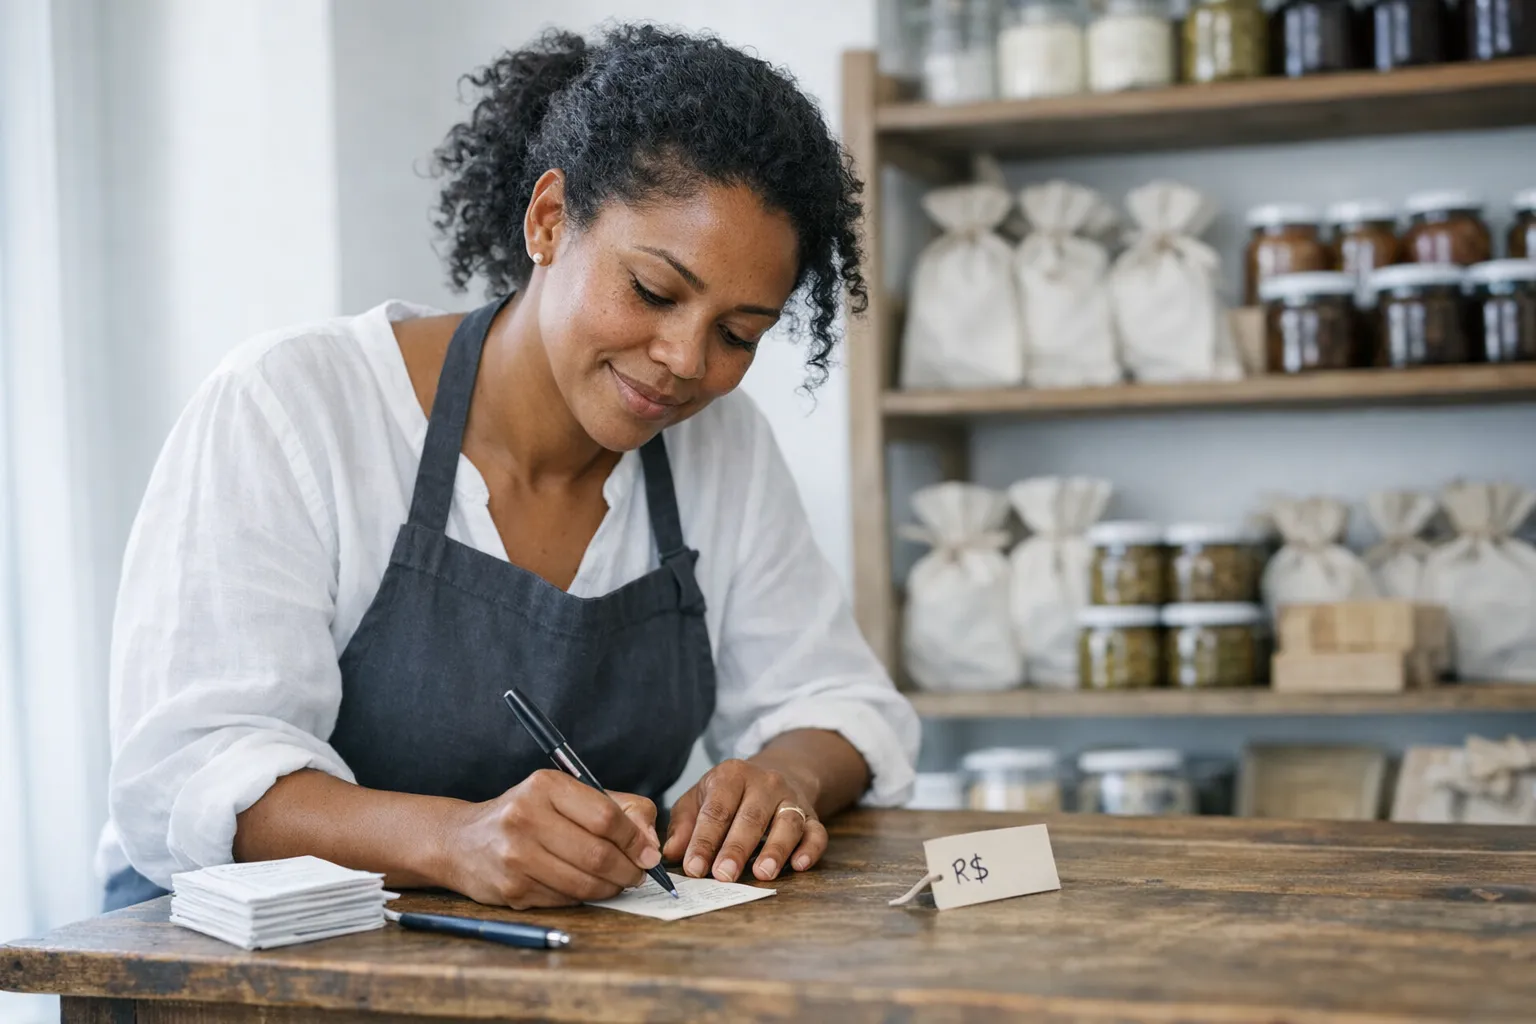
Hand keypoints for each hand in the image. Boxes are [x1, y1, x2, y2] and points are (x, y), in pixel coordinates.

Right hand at [441, 769, 660, 908]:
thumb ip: (616, 808)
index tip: (648, 853)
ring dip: (610, 888)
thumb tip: (650, 844)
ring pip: (584, 883)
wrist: (462, 841)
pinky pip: (565, 900)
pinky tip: (584, 888)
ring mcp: (515, 855)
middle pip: (598, 854)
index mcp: (545, 786)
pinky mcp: (511, 889)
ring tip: (616, 883)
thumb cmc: (527, 814)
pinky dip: (584, 898)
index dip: (635, 839)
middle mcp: (525, 817)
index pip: (606, 816)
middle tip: (637, 874)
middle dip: (628, 870)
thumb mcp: (566, 794)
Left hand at [664, 759, 828, 882]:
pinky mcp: (812, 816)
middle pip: (751, 817)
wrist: (772, 777)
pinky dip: (810, 849)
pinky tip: (799, 865)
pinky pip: (816, 832)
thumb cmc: (727, 795)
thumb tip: (672, 853)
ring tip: (762, 873)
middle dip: (736, 848)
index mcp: (732, 775)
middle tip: (723, 875)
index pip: (716, 810)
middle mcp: (765, 783)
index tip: (693, 868)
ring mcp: (791, 799)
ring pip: (787, 822)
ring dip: (775, 849)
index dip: (704, 840)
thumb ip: (683, 824)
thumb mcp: (699, 798)